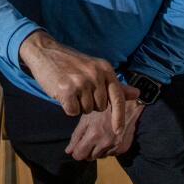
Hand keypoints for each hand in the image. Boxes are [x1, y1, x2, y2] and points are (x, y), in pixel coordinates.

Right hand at [18, 31, 133, 131]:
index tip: (118, 131)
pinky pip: (72, 112)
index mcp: (105, 68)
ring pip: (86, 110)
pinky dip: (66, 107)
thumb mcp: (96, 69)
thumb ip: (115, 85)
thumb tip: (138, 94)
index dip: (119, 116)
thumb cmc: (71, 63)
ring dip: (78, 105)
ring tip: (70, 88)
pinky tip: (62, 93)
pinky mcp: (67, 90)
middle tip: (79, 88)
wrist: (45, 52)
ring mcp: (82, 82)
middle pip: (100, 107)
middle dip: (90, 103)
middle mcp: (95, 74)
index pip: (118, 97)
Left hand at [65, 98, 143, 160]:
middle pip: (89, 157)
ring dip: (97, 151)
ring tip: (99, 137)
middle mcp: (105, 143)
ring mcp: (115, 146)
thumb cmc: (103, 108)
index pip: (80, 154)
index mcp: (94, 134)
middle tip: (88, 141)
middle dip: (86, 152)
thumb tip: (68, 151)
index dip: (76, 152)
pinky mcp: (122, 148)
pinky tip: (108, 138)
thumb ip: (77, 135)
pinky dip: (107, 149)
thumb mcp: (87, 118)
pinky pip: (110, 154)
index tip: (77, 148)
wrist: (127, 106)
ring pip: (100, 156)